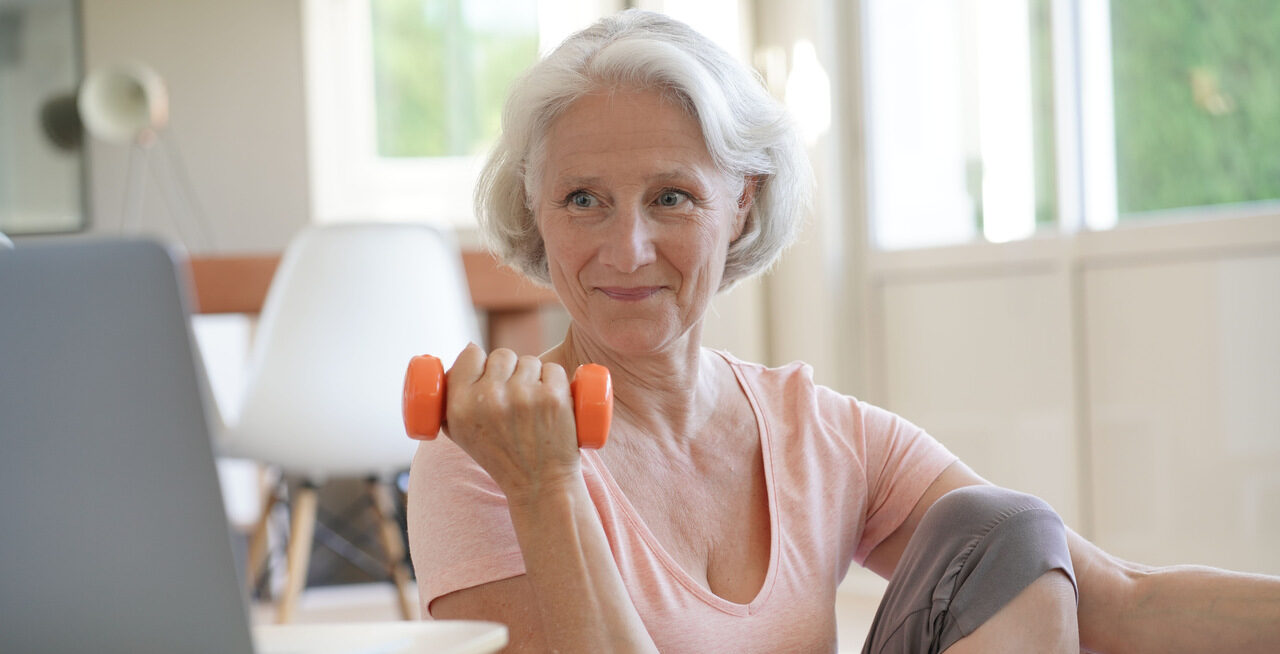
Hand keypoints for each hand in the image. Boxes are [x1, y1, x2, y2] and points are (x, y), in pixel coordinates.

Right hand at [442, 344, 581, 503]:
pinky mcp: (553, 397)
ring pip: (529, 361)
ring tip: (532, 403)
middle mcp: (489, 398)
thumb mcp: (460, 434)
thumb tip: (455, 362)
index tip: (489, 374)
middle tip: (514, 393)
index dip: (481, 361)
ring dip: (533, 375)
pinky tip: (551, 400)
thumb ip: (448, 401)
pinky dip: (554, 380)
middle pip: (502, 356)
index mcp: (460, 406)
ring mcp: (523, 396)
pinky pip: (553, 369)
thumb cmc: (500, 459)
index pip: (470, 355)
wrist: (539, 484)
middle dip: (509, 370)